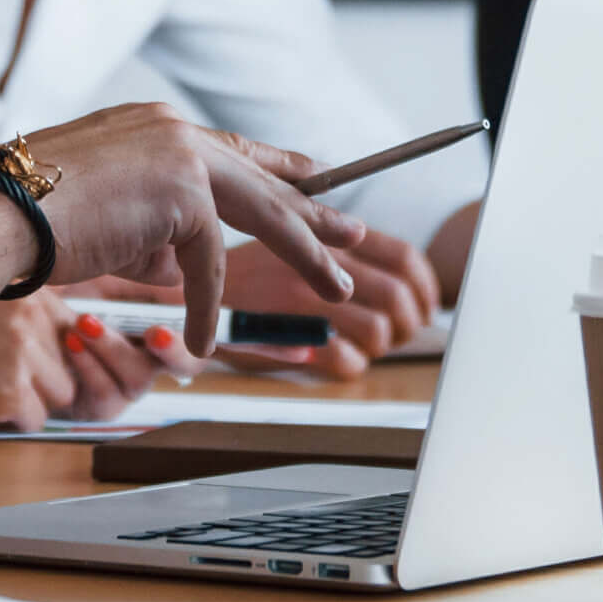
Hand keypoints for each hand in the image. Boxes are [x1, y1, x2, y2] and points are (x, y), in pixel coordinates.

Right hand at [0, 294, 192, 434]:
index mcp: (38, 281)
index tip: (166, 347)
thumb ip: (52, 311)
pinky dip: (12, 415)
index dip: (144, 344)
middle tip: (62, 380)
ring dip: (37, 397)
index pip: (113, 314)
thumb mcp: (0, 303)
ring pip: (68, 395)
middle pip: (99, 365)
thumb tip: (107, 335)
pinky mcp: (9, 385)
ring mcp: (25, 346)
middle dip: (95, 381)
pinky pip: (37, 418)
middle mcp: (38, 307)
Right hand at [19, 103, 362, 356]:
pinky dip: (202, 307)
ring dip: (302, 253)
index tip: (311, 170)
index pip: (228, 147)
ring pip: (259, 213)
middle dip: (311, 209)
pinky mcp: (183, 193)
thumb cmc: (29, 217)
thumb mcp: (105, 218)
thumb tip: (178, 265)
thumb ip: (151, 233)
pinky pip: (208, 264)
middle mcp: (172, 131)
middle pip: (259, 177)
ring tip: (334, 285)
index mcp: (153, 127)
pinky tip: (199, 340)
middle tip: (353, 229)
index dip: (274, 163)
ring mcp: (181, 156)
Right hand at [223, 226, 439, 379]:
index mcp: (324, 236)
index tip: (423, 305)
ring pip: (379, 328)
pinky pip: (345, 358)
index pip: (402, 255)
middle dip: (409, 322)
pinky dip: (349, 365)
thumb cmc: (236, 271)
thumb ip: (329, 248)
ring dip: (379, 345)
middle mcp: (319, 263)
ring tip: (361, 346)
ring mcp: (304, 300)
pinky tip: (333, 360)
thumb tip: (384, 269)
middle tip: (395, 334)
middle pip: (399, 294)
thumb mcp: (284, 242)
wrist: (178, 292)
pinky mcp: (288, 336)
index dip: (424, 285)